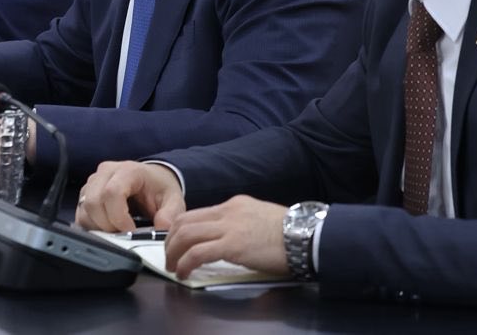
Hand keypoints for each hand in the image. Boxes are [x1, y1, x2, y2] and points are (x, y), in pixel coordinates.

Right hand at [75, 161, 186, 232]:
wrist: (152, 179)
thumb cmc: (160, 188)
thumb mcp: (173, 200)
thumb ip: (170, 214)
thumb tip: (162, 228)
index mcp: (128, 170)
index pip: (112, 192)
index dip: (118, 217)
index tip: (130, 231)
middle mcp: (106, 172)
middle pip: (93, 202)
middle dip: (107, 225)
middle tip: (123, 234)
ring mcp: (93, 181)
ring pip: (84, 209)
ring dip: (98, 227)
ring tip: (116, 232)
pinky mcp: (85, 193)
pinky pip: (80, 214)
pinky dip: (91, 226)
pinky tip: (107, 229)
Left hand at [164, 195, 290, 279]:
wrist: (307, 236)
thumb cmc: (291, 233)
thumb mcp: (260, 218)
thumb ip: (241, 224)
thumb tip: (229, 239)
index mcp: (235, 204)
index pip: (197, 213)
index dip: (181, 229)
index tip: (177, 243)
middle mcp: (228, 211)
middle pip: (185, 221)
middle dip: (170, 240)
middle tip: (169, 256)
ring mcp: (229, 227)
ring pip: (186, 234)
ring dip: (173, 253)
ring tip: (173, 267)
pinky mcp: (233, 245)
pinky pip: (197, 253)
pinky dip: (185, 263)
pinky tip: (184, 273)